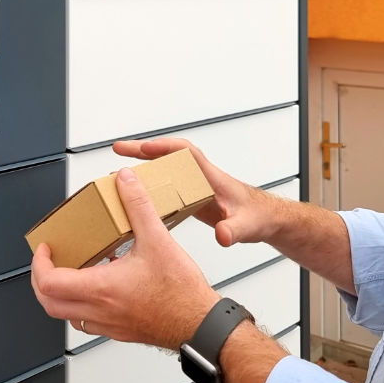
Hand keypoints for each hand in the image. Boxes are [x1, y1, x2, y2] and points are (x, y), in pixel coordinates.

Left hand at [30, 167, 219, 349]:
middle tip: (48, 262)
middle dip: (41, 280)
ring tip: (71, 271)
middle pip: (49, 304)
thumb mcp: (158, 239)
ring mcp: (109, 325)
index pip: (49, 282)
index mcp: (101, 288)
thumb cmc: (181, 292)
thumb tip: (125, 182)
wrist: (200, 324)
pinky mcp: (121, 331)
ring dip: (61, 294)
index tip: (44, 248)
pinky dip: (83, 304)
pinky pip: (88, 321)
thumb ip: (138, 206)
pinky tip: (101, 285)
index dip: (39, 264)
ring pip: (67, 316)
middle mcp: (100, 310)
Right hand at [113, 138, 276, 247]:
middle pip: (167, 156)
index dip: (164, 147)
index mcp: (210, 176)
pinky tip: (136, 197)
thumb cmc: (259, 217)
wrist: (266, 220)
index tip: (143, 148)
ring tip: (117, 174)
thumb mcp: (247, 226)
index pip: (185, 151)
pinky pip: (166, 186)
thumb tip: (222, 235)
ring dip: (142, 168)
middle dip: (142, 151)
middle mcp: (200, 177)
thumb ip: (234, 230)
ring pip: (164, 170)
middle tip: (118, 150)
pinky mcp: (192, 198)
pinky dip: (149, 186)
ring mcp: (195, 187)